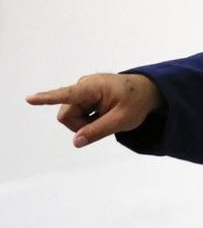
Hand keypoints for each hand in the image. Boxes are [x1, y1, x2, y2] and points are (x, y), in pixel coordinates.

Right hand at [26, 73, 162, 147]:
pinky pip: (78, 114)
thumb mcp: (122, 120)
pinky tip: (103, 114)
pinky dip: (89, 120)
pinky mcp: (84, 96)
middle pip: (67, 116)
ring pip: (71, 117)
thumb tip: (76, 141)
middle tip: (105, 123)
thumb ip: (98, 131)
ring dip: (86, 123)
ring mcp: (82, 90)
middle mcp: (84, 86)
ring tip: (107, 117)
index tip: (30, 99)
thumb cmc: (137, 102)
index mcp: (93, 87)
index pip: (68, 94)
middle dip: (81, 126)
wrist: (148, 91)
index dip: (47, 99)